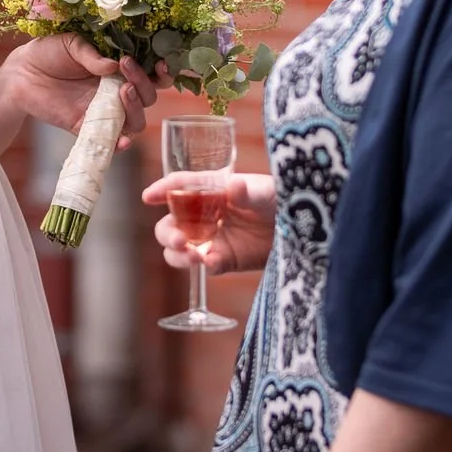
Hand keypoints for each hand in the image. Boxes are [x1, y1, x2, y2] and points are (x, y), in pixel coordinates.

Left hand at [5, 34, 168, 150]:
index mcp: (118, 68)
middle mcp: (115, 91)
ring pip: (136, 120)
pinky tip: (123, 138)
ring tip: (122, 91)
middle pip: (148, 97)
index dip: (162, 71)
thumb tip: (112, 65)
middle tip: (126, 67)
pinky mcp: (86, 128)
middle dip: (144, 83)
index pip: (150, 73)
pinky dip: (121, 143)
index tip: (161, 62)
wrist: (19, 74)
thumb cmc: (47, 53)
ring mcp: (103, 111)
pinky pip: (110, 141)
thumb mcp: (70, 43)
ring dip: (136, 108)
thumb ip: (91, 54)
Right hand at [142, 172, 275, 274]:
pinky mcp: (223, 260)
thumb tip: (233, 186)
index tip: (148, 197)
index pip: (181, 185)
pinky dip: (203, 265)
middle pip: (172, 223)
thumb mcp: (267, 193)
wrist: (304, 231)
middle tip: (178, 240)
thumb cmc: (282, 200)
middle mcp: (206, 214)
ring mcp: (212, 239)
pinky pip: (204, 265)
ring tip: (192, 256)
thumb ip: (248, 192)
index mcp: (212, 189)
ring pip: (179, 248)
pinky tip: (212, 262)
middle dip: (167, 232)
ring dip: (177, 253)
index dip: (163, 189)